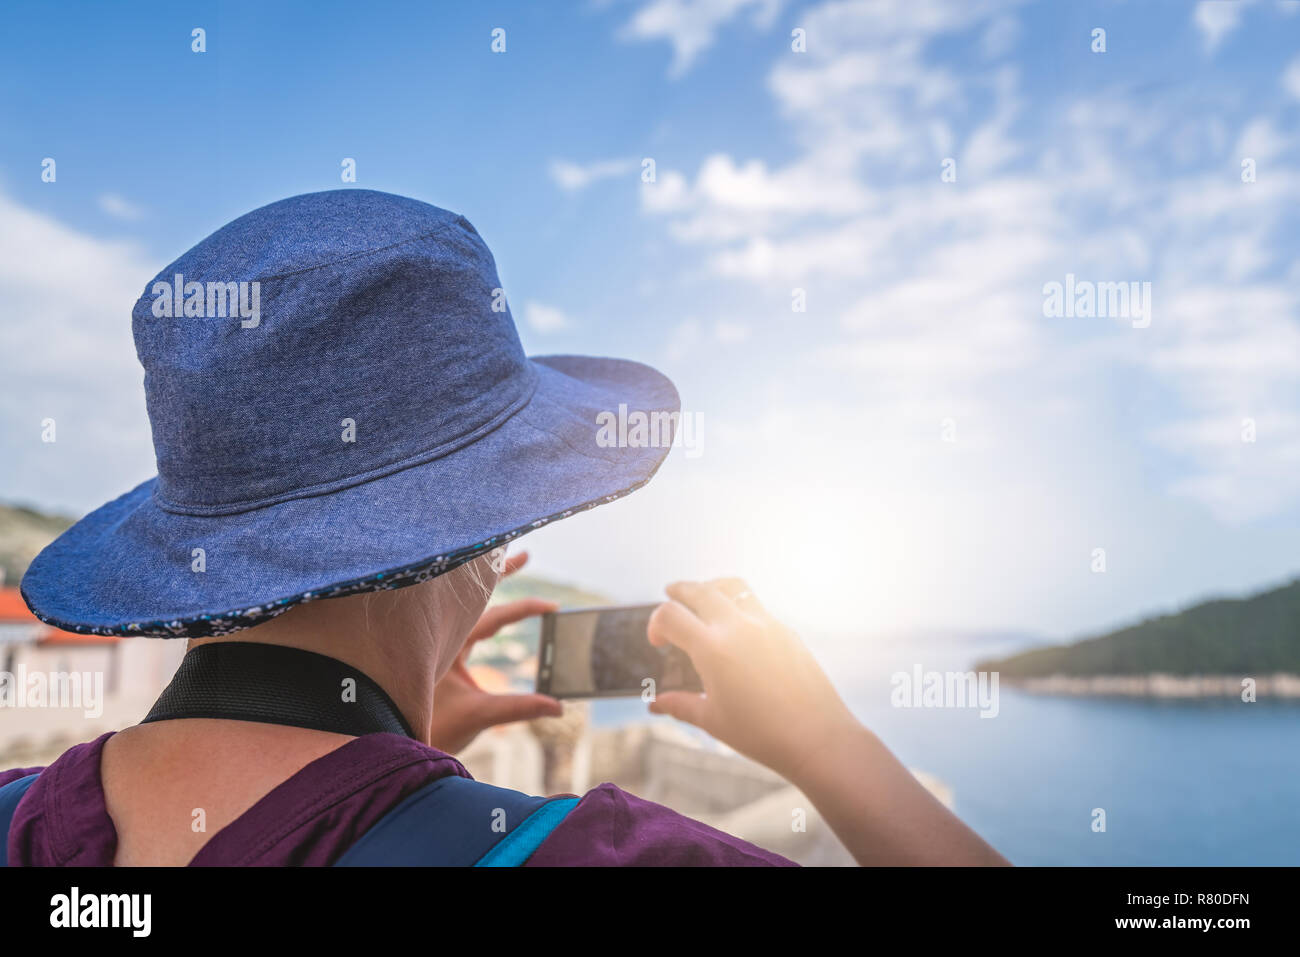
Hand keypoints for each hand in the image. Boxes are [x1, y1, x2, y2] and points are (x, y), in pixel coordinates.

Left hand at [428, 551, 561, 752]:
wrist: (389, 738)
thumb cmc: (429, 727)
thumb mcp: (478, 715)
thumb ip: (518, 708)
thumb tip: (558, 707)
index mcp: (448, 641)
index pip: (494, 616)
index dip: (526, 609)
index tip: (552, 606)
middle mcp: (436, 632)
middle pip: (471, 593)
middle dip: (499, 571)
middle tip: (525, 552)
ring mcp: (430, 637)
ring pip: (458, 600)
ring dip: (481, 582)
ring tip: (502, 559)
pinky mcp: (428, 648)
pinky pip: (451, 616)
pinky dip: (467, 603)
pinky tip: (476, 599)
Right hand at [647, 578, 858, 782]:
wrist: (816, 737)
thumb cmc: (761, 734)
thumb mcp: (713, 720)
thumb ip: (680, 705)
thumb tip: (656, 704)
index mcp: (712, 648)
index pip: (670, 615)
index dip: (656, 624)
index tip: (658, 642)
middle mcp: (737, 627)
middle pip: (699, 590)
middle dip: (680, 591)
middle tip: (670, 594)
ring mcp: (766, 624)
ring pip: (732, 586)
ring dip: (712, 587)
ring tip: (704, 596)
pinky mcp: (786, 631)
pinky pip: (757, 606)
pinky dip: (739, 606)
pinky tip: (737, 628)